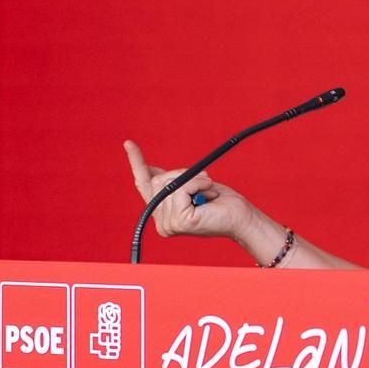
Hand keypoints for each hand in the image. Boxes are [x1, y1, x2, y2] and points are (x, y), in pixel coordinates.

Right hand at [124, 140, 255, 241]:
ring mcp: (169, 224)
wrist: (240, 217)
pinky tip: (208, 195)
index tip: (128, 143)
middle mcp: (162, 222)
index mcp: (162, 214)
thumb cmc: (220, 202)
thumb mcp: (191, 186)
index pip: (143, 185)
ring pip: (172, 184)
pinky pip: (182, 188)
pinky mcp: (181, 221)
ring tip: (208, 192)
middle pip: (158, 180)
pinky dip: (197, 184)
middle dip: (183, 174)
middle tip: (204, 181)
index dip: (136, 162)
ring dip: (195, 181)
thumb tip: (150, 171)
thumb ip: (170, 182)